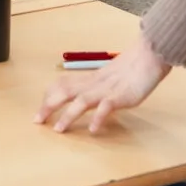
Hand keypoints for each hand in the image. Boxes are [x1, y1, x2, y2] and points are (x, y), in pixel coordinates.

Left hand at [36, 38, 171, 133]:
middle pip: (65, 92)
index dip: (48, 96)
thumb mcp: (107, 78)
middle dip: (49, 106)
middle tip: (37, 121)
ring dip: (68, 115)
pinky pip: (107, 107)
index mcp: (89, 79)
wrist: (149, 56)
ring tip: (58, 129)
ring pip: (82, 101)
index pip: (62, 85)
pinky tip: (93, 129)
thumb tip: (81, 98)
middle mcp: (93, 84)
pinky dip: (98, 118)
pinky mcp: (121, 96)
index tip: (39, 109)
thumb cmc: (130, 69)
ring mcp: (107, 90)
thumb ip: (94, 87)